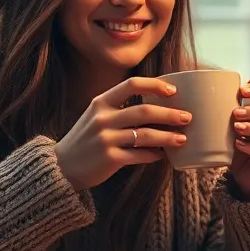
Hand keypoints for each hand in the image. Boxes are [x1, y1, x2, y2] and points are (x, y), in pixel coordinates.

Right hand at [54, 76, 191, 190]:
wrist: (62, 166)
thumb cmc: (86, 140)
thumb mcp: (96, 116)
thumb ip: (119, 108)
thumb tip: (156, 106)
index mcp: (101, 102)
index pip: (131, 84)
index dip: (155, 86)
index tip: (173, 91)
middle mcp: (103, 118)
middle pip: (144, 111)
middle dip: (170, 114)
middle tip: (187, 117)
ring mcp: (106, 139)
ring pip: (145, 135)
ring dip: (168, 136)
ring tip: (183, 139)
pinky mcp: (110, 159)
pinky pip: (140, 155)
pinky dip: (154, 155)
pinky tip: (163, 155)